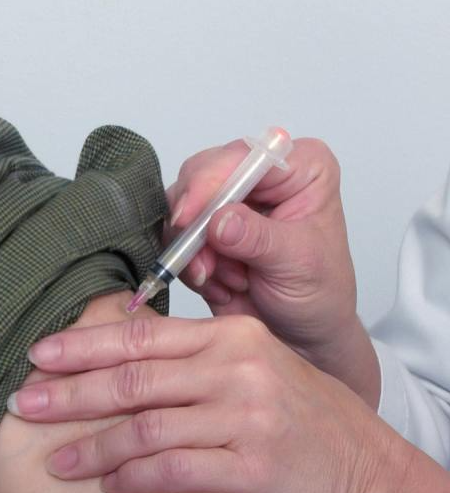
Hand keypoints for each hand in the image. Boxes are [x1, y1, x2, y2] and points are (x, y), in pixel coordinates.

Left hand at [6, 313, 449, 492]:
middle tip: (23, 404)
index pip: (140, 335)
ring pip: (146, 427)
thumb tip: (114, 345)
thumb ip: (191, 354)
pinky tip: (110, 488)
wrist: (366, 472)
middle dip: (70, 393)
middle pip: (132, 378)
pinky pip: (177, 471)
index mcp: (229, 335)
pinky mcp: (255, 467)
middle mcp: (236, 369)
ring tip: (56, 461)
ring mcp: (247, 417)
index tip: (37, 356)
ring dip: (93, 447)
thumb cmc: (299, 416)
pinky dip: (136, 480)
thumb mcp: (252, 364)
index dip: (82, 346)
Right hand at [168, 134, 375, 399]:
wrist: (301, 337)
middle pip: (203, 173)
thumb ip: (258, 239)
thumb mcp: (299, 264)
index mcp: (300, 168)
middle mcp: (260, 175)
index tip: (190, 217)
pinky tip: (216, 282)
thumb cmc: (320, 296)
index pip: (244, 155)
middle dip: (197, 222)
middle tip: (203, 261)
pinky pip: (173, 232)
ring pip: (181, 204)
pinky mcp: (203, 224)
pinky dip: (187, 262)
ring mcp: (228, 199)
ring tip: (221, 278)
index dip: (212, 182)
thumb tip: (219, 220)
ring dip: (193, 248)